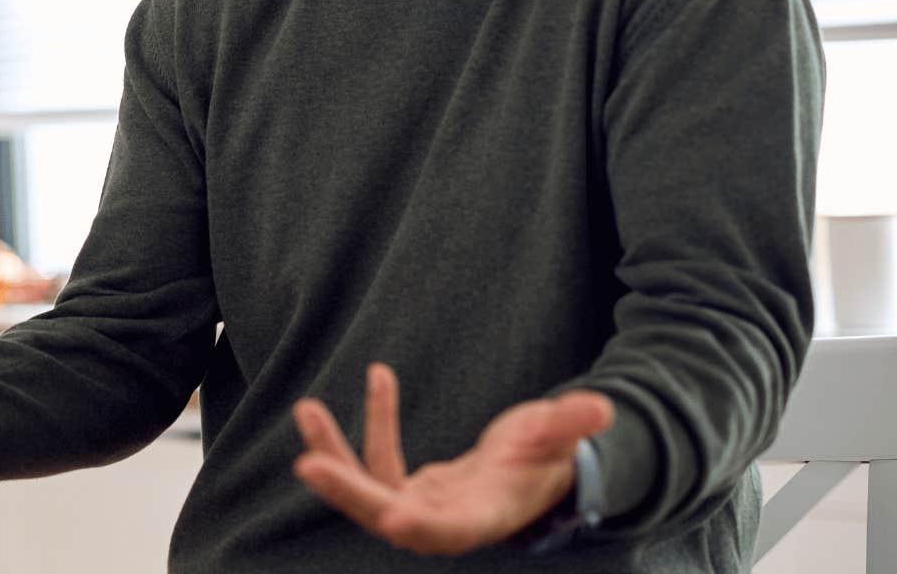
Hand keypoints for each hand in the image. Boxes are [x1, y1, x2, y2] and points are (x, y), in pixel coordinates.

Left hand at [292, 364, 613, 555]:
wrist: (531, 474)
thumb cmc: (547, 457)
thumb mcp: (556, 437)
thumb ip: (571, 423)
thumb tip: (602, 408)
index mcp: (483, 517)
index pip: (447, 530)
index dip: (421, 525)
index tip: (391, 515)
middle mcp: (445, 522)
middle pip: (388, 516)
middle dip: (350, 494)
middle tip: (308, 464)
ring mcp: (420, 509)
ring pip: (367, 491)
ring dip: (335, 453)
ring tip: (306, 409)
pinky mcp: (406, 491)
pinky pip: (375, 464)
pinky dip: (369, 427)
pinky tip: (380, 377)